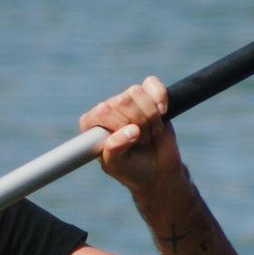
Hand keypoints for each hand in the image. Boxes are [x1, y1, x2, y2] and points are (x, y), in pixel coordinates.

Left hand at [80, 75, 181, 189]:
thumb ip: (114, 149)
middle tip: (141, 140)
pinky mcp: (148, 95)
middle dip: (138, 123)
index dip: (120, 126)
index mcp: (92, 123)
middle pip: (123, 100)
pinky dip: (160, 99)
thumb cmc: (131, 169)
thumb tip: (129, 131)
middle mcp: (107, 108)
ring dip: (150, 117)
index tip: (129, 142)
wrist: (157, 171)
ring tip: (149, 133)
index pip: (103, 111)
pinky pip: (152, 83)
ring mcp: (127, 100)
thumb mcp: (117, 165)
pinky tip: (162, 113)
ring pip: (137, 92)